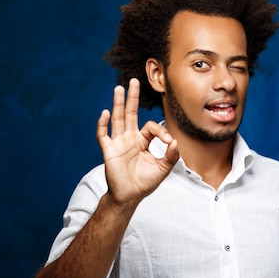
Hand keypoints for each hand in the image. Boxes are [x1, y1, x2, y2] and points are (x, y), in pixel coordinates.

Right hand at [96, 79, 178, 204]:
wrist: (130, 196)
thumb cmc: (144, 182)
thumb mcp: (163, 169)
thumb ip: (171, 156)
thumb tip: (176, 142)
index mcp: (141, 141)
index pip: (150, 127)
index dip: (160, 131)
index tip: (168, 141)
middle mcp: (129, 138)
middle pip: (130, 113)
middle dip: (132, 98)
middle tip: (134, 81)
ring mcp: (117, 143)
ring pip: (117, 119)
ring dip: (118, 103)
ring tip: (119, 88)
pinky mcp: (108, 151)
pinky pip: (103, 135)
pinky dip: (103, 124)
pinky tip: (105, 112)